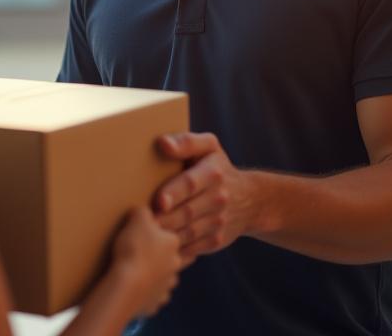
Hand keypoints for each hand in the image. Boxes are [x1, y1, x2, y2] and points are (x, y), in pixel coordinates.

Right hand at [110, 205, 181, 315]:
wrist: (126, 284)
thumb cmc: (133, 249)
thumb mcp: (137, 219)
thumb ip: (142, 212)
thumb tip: (143, 211)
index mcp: (172, 243)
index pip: (173, 236)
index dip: (160, 235)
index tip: (149, 235)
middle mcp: (174, 264)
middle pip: (174, 258)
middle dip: (164, 257)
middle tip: (148, 254)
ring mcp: (166, 285)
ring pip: (167, 279)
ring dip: (159, 276)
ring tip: (144, 273)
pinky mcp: (155, 302)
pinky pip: (155, 297)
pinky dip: (149, 294)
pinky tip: (139, 290)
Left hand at [154, 132, 257, 262]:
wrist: (250, 199)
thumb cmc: (217, 168)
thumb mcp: (209, 147)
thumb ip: (187, 142)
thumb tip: (162, 143)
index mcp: (213, 173)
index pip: (191, 183)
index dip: (174, 193)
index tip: (159, 201)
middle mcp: (219, 198)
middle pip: (186, 211)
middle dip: (164, 218)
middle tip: (140, 222)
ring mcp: (219, 222)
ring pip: (188, 233)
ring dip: (166, 235)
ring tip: (145, 234)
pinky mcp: (216, 241)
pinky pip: (192, 248)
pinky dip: (176, 249)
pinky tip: (159, 247)